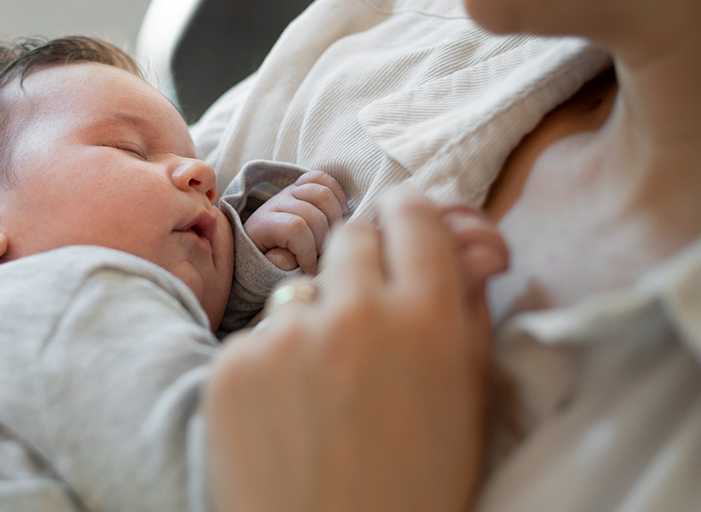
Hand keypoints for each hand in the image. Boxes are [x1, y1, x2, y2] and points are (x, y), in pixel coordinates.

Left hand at [204, 188, 507, 511]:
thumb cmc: (418, 488)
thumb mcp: (468, 402)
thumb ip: (468, 311)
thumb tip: (470, 241)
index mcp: (427, 321)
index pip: (413, 215)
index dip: (411, 219)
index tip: (405, 227)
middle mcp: (354, 315)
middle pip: (352, 237)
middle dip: (365, 263)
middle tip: (369, 311)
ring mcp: (284, 339)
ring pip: (302, 293)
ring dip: (317, 322)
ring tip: (327, 393)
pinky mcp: (230, 367)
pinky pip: (258, 340)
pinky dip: (272, 366)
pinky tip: (288, 416)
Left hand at [243, 170, 348, 273]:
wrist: (261, 239)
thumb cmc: (270, 256)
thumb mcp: (270, 266)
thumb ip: (281, 263)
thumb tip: (293, 257)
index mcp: (263, 224)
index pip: (294, 228)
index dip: (307, 251)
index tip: (310, 267)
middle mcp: (276, 202)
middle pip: (312, 214)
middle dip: (323, 239)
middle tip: (321, 254)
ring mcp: (290, 191)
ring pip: (322, 194)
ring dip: (334, 218)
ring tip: (331, 236)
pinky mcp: (301, 185)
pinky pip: (323, 178)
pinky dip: (336, 194)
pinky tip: (340, 213)